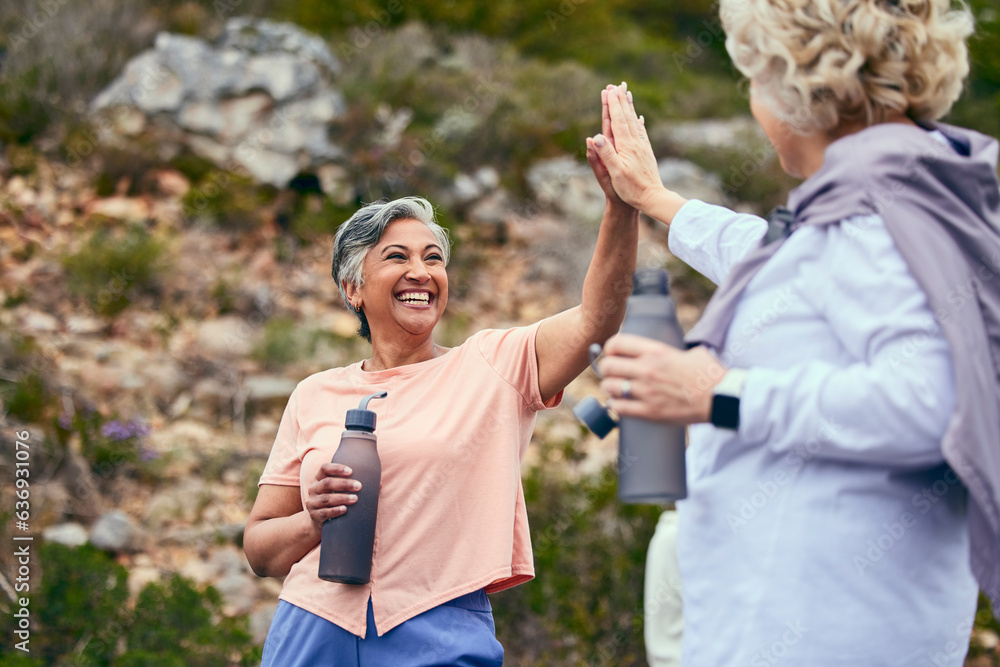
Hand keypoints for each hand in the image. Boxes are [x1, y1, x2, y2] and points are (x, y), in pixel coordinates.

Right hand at [305, 463, 360, 528]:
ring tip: (355, 499)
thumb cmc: (334, 501)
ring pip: (326, 498)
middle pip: (327, 483)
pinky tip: (344, 509)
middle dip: (344, 484)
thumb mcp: (337, 490)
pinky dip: (335, 511)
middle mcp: (314, 489)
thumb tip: (379, 484)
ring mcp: (312, 503)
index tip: (351, 471)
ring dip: (342, 498)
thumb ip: (353, 484)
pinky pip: (324, 513)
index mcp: (319, 478)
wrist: (318, 521)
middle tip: (359, 486)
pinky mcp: (314, 516)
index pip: (325, 468)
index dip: (337, 468)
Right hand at [590, 83, 668, 212]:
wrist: (653, 198)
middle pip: (627, 117)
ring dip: (630, 108)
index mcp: (626, 147)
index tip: (609, 90)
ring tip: (628, 94)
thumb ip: (606, 154)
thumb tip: (595, 136)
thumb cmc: (631, 189)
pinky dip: (638, 123)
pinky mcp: (647, 153)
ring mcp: (643, 147)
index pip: (617, 121)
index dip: (613, 105)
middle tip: (618, 85)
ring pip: (635, 122)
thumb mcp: (615, 173)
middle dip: (621, 101)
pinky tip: (639, 118)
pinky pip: (642, 133)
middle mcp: (635, 143)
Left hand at [597, 334, 726, 424]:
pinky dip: (617, 405)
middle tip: (613, 373)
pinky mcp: (649, 412)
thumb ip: (669, 351)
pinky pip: (618, 408)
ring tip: (618, 389)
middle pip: (607, 366)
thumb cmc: (708, 374)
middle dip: (607, 369)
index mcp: (657, 352)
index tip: (613, 353)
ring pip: (609, 387)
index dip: (610, 348)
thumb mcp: (689, 352)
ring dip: (611, 388)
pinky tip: (623, 404)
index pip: (617, 344)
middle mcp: (648, 370)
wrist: (720, 398)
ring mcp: (647, 392)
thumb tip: (661, 353)